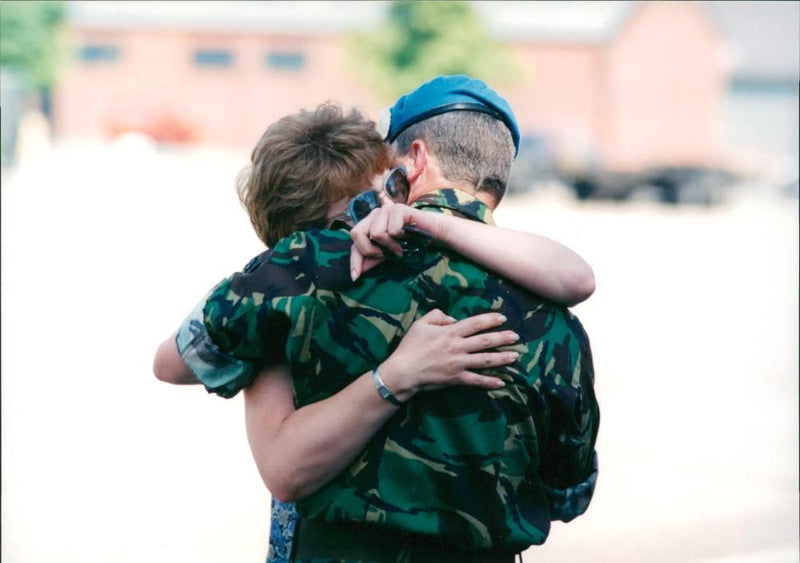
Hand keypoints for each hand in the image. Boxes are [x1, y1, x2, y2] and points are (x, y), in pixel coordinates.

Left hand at [349, 202, 436, 280]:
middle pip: (356, 233)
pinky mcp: (399, 209)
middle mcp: (375, 213)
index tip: (356, 277)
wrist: (432, 233)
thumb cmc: (409, 242)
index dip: (354, 259)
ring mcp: (386, 209)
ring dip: (389, 245)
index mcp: (369, 221)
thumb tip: (355, 274)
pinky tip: (406, 237)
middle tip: (385, 255)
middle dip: (370, 250)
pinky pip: (392, 230)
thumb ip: (371, 260)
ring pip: (376, 233)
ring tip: (400, 245)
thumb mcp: (386, 253)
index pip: (354, 239)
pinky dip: (400, 239)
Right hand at [377, 309, 518, 401]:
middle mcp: (458, 347)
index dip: (490, 320)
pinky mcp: (456, 379)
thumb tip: (453, 318)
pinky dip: (489, 382)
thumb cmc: (410, 346)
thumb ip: (437, 316)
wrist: (403, 371)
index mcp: (450, 332)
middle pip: (485, 341)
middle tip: (516, 336)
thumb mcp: (420, 324)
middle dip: (502, 338)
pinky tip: (501, 382)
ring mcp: (459, 364)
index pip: (475, 324)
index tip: (502, 318)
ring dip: (502, 358)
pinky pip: (476, 380)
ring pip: (485, 360)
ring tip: (515, 356)